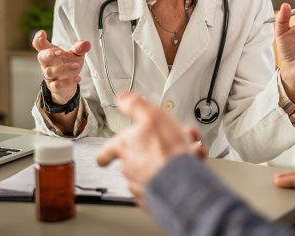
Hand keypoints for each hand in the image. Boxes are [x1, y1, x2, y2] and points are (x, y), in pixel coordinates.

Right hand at [32, 30, 90, 104]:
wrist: (67, 85)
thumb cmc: (68, 65)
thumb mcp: (76, 55)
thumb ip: (80, 48)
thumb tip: (86, 43)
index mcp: (50, 53)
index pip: (40, 45)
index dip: (38, 39)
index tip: (42, 33)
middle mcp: (47, 64)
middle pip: (42, 57)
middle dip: (50, 54)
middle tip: (60, 52)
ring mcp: (49, 76)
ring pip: (50, 72)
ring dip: (63, 68)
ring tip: (76, 66)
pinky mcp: (54, 87)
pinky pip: (57, 85)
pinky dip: (67, 82)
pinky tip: (78, 78)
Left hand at [96, 92, 206, 208]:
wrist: (181, 180)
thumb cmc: (165, 150)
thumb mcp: (151, 115)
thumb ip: (135, 106)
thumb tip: (121, 97)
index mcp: (126, 147)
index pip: (107, 151)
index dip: (106, 153)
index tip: (103, 158)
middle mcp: (130, 168)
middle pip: (134, 159)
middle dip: (152, 150)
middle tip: (167, 142)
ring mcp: (143, 185)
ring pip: (153, 170)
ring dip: (167, 160)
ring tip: (187, 151)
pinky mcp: (157, 197)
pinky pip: (165, 183)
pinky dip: (176, 174)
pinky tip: (190, 164)